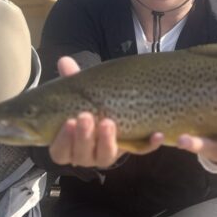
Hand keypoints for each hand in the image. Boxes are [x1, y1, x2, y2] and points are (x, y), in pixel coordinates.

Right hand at [48, 56, 162, 167]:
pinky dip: (149, 144)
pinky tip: (156, 134)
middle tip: (87, 117)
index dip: (62, 140)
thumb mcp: (80, 92)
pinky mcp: (130, 149)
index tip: (68, 121)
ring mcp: (108, 154)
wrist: (115, 108)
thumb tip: (64, 61)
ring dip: (106, 141)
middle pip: (82, 155)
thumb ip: (72, 81)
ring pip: (106, 156)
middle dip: (84, 137)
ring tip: (108, 122)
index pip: (60, 152)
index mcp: (68, 145)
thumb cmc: (89, 104)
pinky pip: (141, 150)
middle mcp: (86, 154)